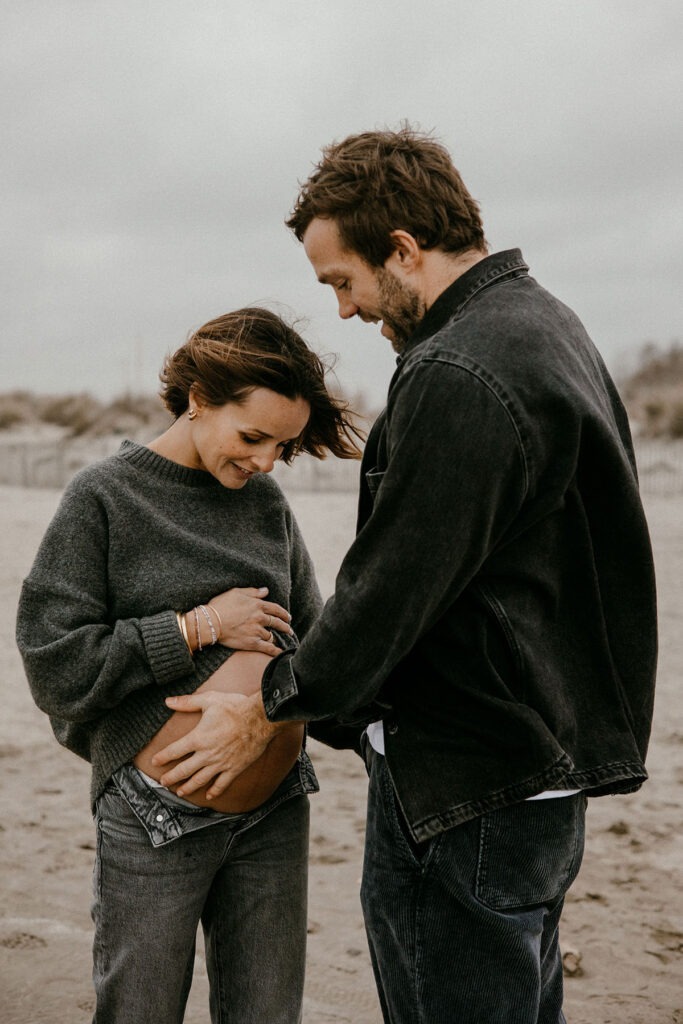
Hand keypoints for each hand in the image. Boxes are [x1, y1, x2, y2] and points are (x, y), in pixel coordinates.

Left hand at [152, 690, 281, 798]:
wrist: (260, 718)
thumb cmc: (235, 708)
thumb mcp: (209, 700)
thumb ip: (187, 702)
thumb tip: (168, 701)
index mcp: (198, 738)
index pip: (175, 751)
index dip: (163, 757)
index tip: (155, 762)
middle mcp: (207, 754)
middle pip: (184, 770)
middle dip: (171, 777)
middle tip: (163, 782)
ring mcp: (220, 763)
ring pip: (200, 780)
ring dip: (188, 787)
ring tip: (180, 792)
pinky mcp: (234, 768)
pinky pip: (222, 783)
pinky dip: (215, 791)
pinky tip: (209, 795)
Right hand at [209, 586, 291, 655]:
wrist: (210, 622)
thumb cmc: (221, 605)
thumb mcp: (236, 592)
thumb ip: (253, 592)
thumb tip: (266, 590)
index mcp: (258, 605)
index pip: (276, 609)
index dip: (284, 613)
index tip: (288, 617)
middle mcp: (260, 618)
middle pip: (277, 622)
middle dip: (285, 627)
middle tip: (289, 630)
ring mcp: (257, 631)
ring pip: (271, 635)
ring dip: (276, 638)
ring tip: (278, 640)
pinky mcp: (252, 643)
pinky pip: (268, 648)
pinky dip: (275, 651)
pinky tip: (280, 653)